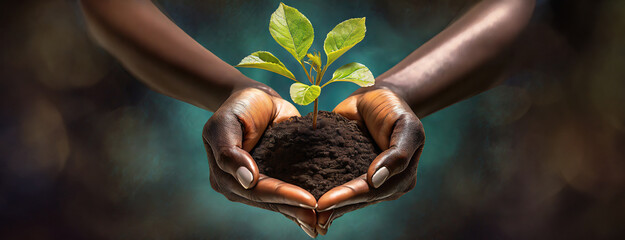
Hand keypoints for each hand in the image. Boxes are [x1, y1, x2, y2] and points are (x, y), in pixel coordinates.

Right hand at [202, 87, 317, 236]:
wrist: (256, 97)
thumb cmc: (238, 107)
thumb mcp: (225, 123)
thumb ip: (229, 152)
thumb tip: (247, 181)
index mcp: (225, 176)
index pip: (256, 191)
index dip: (282, 196)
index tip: (309, 200)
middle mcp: (240, 186)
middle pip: (269, 201)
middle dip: (295, 209)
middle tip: (320, 219)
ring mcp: (258, 183)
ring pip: (279, 202)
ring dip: (299, 212)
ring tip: (323, 222)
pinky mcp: (275, 176)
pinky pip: (287, 192)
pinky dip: (300, 202)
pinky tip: (318, 213)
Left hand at [316, 88, 424, 234]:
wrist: (374, 96)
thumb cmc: (393, 109)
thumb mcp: (405, 126)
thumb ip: (398, 154)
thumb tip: (376, 180)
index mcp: (401, 177)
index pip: (374, 191)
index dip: (349, 197)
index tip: (325, 202)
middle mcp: (385, 184)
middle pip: (359, 199)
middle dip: (336, 207)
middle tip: (312, 216)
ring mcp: (366, 179)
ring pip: (348, 197)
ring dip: (329, 207)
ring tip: (307, 215)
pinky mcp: (349, 170)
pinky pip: (337, 183)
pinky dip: (324, 191)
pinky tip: (306, 199)